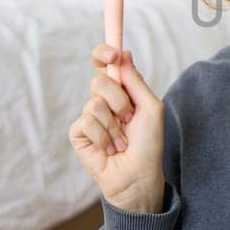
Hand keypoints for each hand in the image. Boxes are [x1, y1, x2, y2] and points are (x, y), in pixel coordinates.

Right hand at [68, 44, 166, 213]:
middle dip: (118, 100)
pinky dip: (103, 137)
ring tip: (122, 141)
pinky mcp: (78, 134)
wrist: (139, 175)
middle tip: (129, 118)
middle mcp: (103, 101)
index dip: (103, 53)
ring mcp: (89, 117)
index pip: (105, 64)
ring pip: (93, 104)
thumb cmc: (149, 144)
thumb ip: (135, 81)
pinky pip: (86, 123)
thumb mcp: (150, 108)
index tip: (111, 54)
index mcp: (121, 91)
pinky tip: (109, 149)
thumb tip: (124, 53)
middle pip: (99, 80)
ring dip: (113, 125)